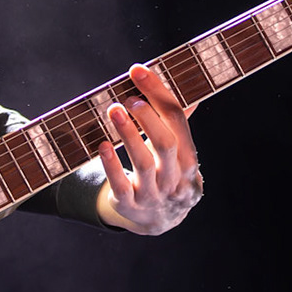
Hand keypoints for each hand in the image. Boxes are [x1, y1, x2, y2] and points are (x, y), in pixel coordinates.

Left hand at [95, 63, 202, 235]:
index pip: (177, 120)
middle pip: (165, 143)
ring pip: (144, 163)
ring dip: (128, 135)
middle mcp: (174, 176)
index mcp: (188, 157)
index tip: (138, 71)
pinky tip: (102, 145)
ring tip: (114, 111)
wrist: (160, 220)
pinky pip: (121, 185)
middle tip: (129, 98)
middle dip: (148, 118)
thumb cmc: (167, 174)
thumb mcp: (177, 151)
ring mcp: (153, 193)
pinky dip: (111, 165)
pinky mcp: (130, 205)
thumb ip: (177, 122)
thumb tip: (187, 86)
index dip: (159, 93)